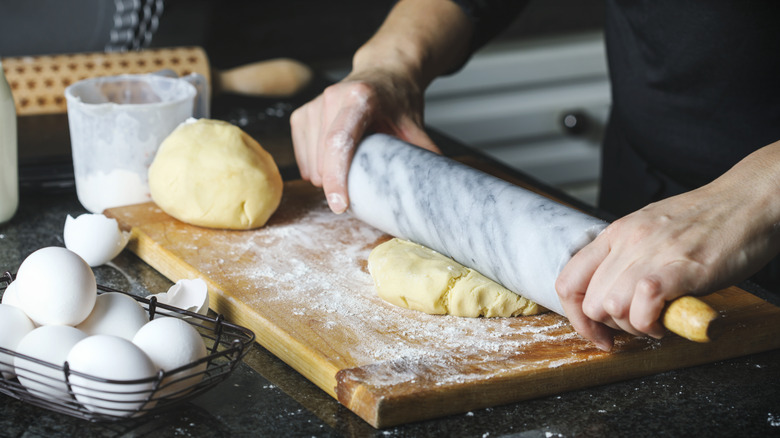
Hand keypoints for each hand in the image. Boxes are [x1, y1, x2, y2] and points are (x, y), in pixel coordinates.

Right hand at [290, 70, 437, 213]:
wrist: (383, 72)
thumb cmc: (397, 99)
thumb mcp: (414, 125)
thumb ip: (424, 155)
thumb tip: (437, 190)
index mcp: (360, 98)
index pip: (340, 142)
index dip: (337, 176)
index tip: (340, 205)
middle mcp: (331, 97)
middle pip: (323, 158)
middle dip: (338, 183)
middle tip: (364, 181)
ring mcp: (312, 105)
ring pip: (311, 163)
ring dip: (328, 176)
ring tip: (353, 162)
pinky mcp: (300, 115)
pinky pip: (303, 158)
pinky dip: (317, 169)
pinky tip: (336, 159)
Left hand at [556, 147, 779, 349]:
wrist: (750, 200)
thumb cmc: (708, 220)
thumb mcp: (652, 232)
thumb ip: (628, 259)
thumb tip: (616, 297)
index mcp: (615, 233)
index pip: (568, 280)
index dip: (576, 316)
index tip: (596, 332)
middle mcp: (625, 241)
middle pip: (590, 303)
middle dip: (612, 325)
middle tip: (639, 323)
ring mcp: (649, 253)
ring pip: (611, 309)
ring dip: (634, 326)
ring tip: (659, 318)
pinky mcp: (678, 268)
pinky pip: (642, 307)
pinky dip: (652, 324)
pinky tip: (669, 318)